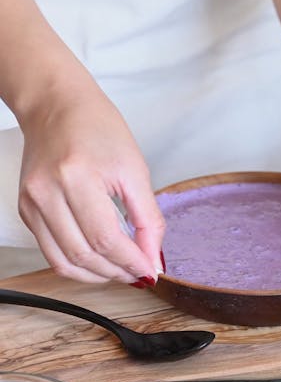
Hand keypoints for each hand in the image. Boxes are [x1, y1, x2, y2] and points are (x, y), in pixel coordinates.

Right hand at [17, 77, 164, 284]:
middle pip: (84, 255)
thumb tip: (152, 259)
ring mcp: (32, 203)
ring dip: (97, 275)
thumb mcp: (134, 167)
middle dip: (117, 272)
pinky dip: (77, 263)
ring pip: (64, 262)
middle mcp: (47, 192)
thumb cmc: (96, 127)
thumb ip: (148, 217)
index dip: (131, 262)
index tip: (149, 271)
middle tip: (139, 273)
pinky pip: (51, 251)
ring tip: (121, 270)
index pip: (106, 238)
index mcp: (77, 176)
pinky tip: (99, 258)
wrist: (56, 106)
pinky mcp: (26, 210)